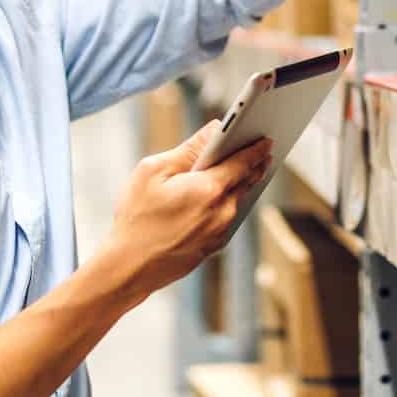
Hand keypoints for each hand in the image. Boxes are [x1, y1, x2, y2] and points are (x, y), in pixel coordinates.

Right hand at [107, 121, 273, 299]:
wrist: (129, 267)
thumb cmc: (137, 218)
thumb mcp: (154, 172)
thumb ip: (189, 149)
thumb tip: (214, 130)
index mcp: (209, 189)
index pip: (243, 162)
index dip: (256, 148)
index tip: (266, 139)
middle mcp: (222, 212)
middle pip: (246, 181)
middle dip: (254, 164)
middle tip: (262, 149)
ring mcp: (220, 232)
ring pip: (237, 200)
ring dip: (240, 183)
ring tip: (240, 168)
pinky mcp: (214, 246)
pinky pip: (227, 218)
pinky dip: (227, 203)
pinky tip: (219, 195)